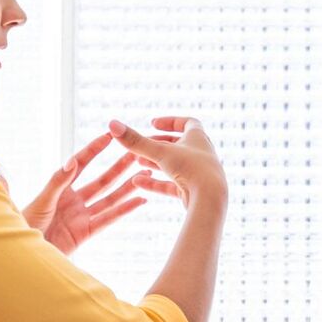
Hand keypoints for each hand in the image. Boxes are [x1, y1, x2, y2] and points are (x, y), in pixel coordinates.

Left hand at [22, 130, 173, 255]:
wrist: (25, 253)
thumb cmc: (26, 224)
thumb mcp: (42, 201)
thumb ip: (58, 182)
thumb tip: (72, 161)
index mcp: (60, 188)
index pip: (81, 164)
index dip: (94, 150)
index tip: (109, 136)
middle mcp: (73, 200)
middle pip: (101, 181)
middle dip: (118, 168)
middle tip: (135, 154)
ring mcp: (81, 216)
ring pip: (109, 199)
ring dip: (126, 187)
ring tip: (144, 174)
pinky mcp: (85, 233)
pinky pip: (108, 219)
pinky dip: (125, 210)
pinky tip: (140, 200)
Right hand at [107, 115, 224, 214]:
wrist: (210, 199)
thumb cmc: (191, 169)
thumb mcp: (160, 152)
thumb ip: (136, 141)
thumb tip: (112, 124)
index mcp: (199, 138)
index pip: (187, 123)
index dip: (170, 122)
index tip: (153, 124)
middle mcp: (201, 154)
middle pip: (178, 145)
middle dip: (158, 145)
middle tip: (141, 146)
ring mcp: (197, 174)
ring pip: (174, 165)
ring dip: (155, 162)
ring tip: (137, 162)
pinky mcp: (193, 192)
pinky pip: (171, 185)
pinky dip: (155, 183)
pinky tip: (137, 182)